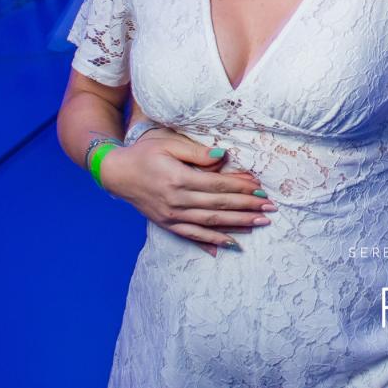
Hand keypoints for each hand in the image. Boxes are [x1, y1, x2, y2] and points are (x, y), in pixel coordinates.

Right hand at [99, 128, 275, 256]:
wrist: (116, 173)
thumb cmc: (145, 153)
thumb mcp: (169, 143)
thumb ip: (197, 152)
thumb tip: (223, 157)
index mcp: (178, 179)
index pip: (218, 185)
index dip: (241, 187)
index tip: (261, 188)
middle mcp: (176, 201)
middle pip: (218, 206)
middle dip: (247, 207)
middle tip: (270, 208)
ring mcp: (171, 216)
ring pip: (210, 223)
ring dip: (237, 225)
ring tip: (259, 224)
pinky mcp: (167, 224)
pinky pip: (192, 236)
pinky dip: (211, 241)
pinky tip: (230, 245)